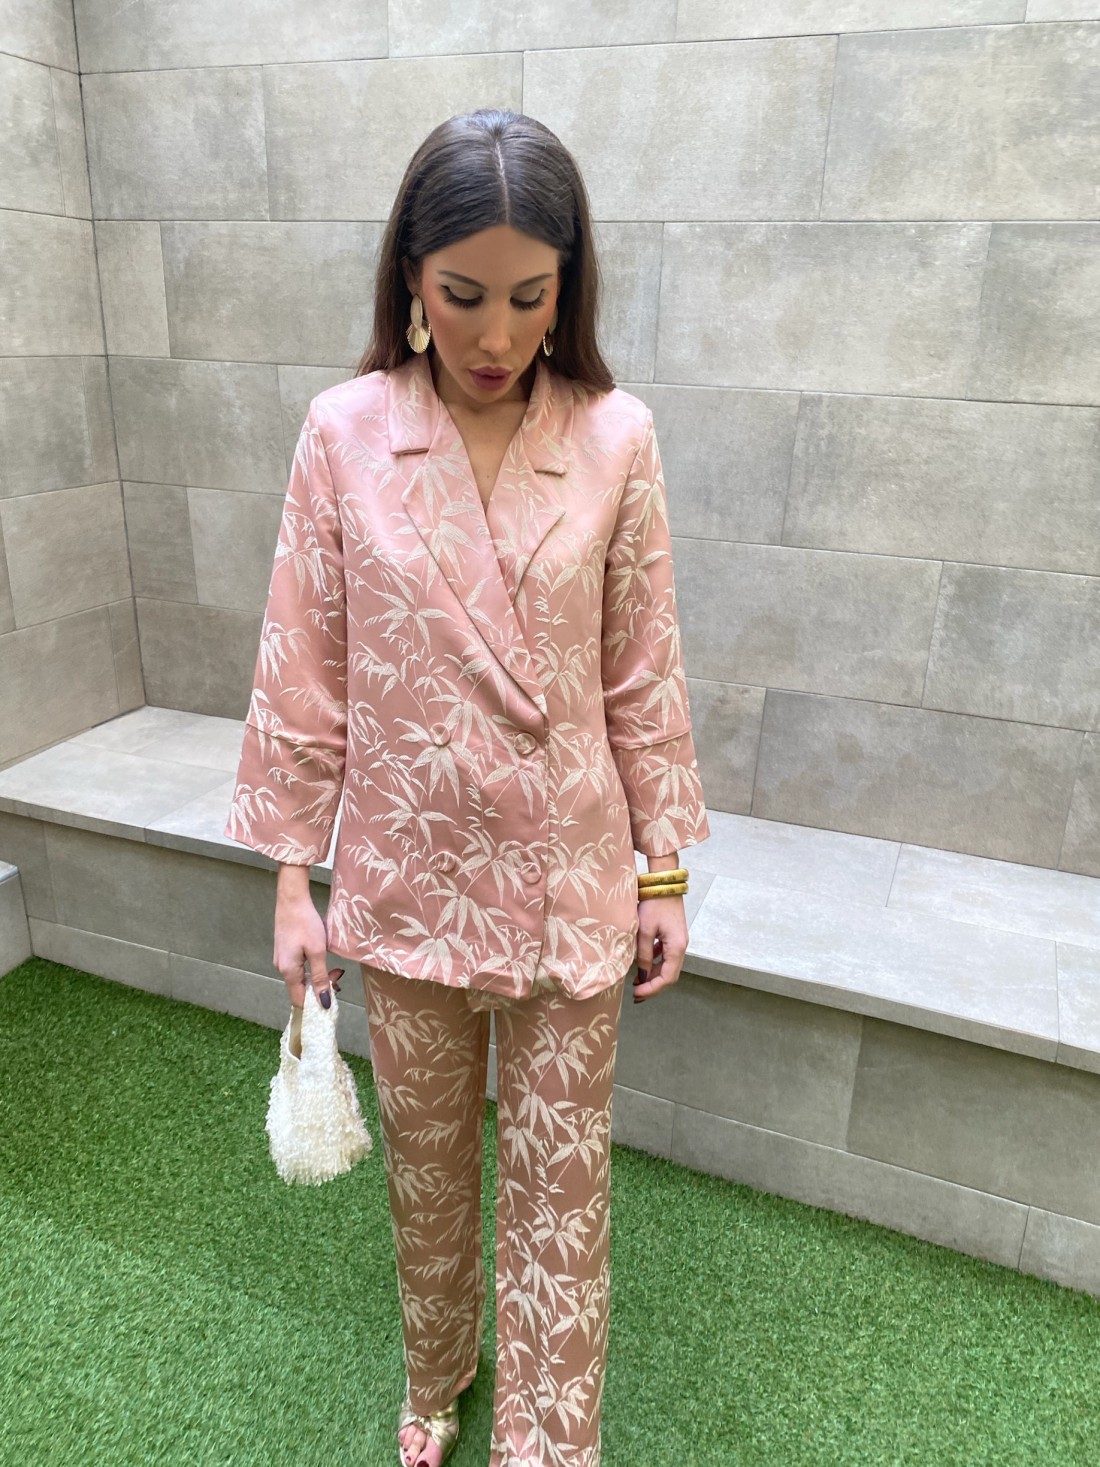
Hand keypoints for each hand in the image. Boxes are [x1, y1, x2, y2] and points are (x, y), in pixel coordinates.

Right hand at [273, 893, 343, 1008]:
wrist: (292, 899)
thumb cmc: (306, 923)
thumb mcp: (317, 951)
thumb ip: (320, 978)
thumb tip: (323, 1003)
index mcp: (288, 971)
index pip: (299, 1001)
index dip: (315, 1004)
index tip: (333, 999)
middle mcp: (281, 968)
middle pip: (301, 990)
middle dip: (320, 988)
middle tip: (338, 977)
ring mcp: (281, 959)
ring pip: (301, 978)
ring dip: (318, 977)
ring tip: (334, 968)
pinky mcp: (284, 951)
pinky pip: (298, 968)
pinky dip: (311, 968)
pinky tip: (322, 960)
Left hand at [633, 894, 686, 1002]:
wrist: (663, 882)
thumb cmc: (654, 904)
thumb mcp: (644, 931)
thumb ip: (643, 954)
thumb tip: (641, 974)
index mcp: (677, 947)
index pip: (667, 977)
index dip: (653, 989)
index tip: (637, 994)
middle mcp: (681, 946)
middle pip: (669, 974)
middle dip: (653, 985)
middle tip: (636, 993)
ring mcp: (678, 941)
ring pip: (667, 965)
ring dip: (653, 974)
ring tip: (637, 981)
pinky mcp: (673, 935)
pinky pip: (666, 955)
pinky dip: (655, 962)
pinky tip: (643, 963)